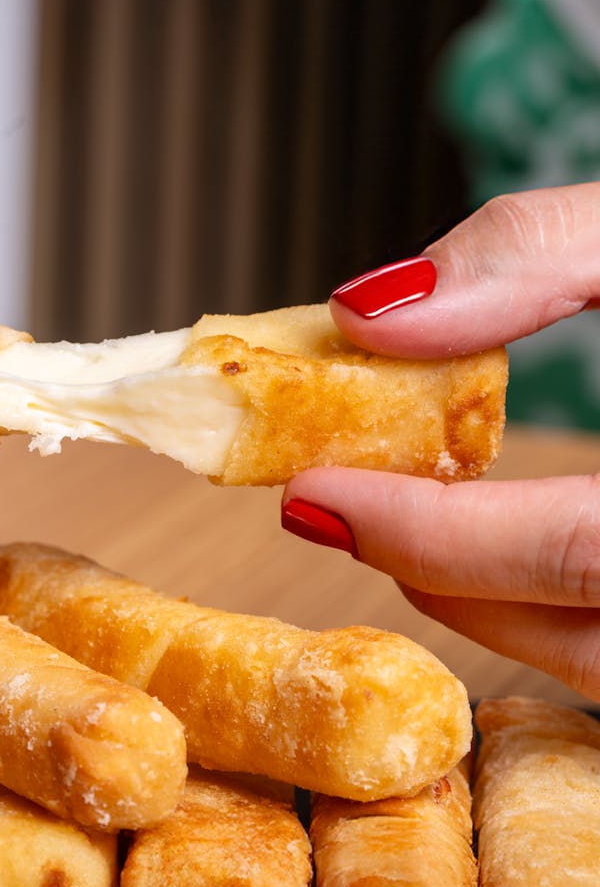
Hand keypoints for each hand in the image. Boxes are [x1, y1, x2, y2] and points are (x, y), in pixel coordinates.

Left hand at [281, 182, 599, 699]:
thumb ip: (542, 249)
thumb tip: (372, 311)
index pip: (577, 549)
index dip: (429, 536)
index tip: (314, 497)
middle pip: (589, 637)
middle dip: (445, 580)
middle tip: (357, 515)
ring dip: (499, 611)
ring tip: (426, 537)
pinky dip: (569, 618)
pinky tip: (524, 563)